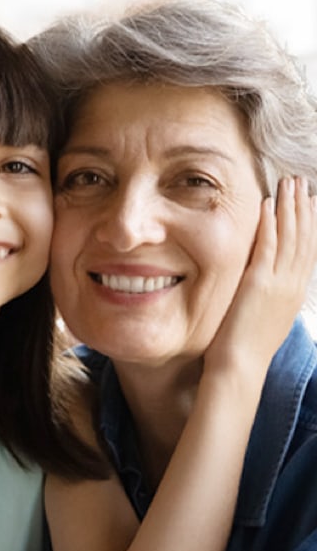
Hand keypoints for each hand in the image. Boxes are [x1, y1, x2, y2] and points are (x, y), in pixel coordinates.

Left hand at [205, 177, 316, 372]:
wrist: (240, 367)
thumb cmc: (244, 349)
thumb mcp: (265, 317)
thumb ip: (269, 296)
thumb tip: (263, 284)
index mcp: (295, 292)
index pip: (308, 250)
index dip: (310, 223)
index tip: (310, 201)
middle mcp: (292, 285)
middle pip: (304, 237)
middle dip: (304, 207)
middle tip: (302, 182)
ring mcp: (278, 283)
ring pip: (290, 237)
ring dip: (290, 207)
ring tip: (289, 184)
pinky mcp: (259, 284)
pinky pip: (267, 246)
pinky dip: (269, 223)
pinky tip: (268, 204)